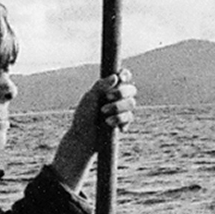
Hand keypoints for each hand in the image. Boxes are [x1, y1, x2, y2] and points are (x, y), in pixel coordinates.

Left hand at [51, 68, 137, 191]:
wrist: (83, 138)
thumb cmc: (83, 116)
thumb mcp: (89, 99)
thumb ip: (100, 86)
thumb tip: (115, 77)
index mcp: (109, 88)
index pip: (123, 77)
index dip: (125, 75)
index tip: (120, 77)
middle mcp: (118, 98)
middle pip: (131, 89)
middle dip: (121, 92)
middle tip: (107, 97)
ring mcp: (122, 110)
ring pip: (131, 103)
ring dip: (117, 107)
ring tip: (104, 114)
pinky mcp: (124, 122)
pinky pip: (129, 117)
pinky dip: (119, 120)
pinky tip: (109, 124)